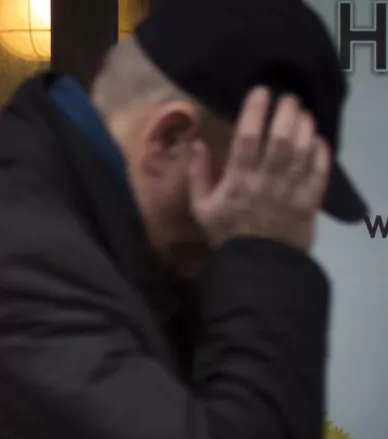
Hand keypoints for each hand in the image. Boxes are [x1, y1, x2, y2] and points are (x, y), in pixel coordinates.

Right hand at [188, 87, 330, 250]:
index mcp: (237, 180)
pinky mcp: (309, 201)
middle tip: (289, 98)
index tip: (261, 91)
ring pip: (302, 151)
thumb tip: (196, 143)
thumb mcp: (200, 207)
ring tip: (304, 114)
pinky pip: (320, 172)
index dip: (255, 112)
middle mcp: (265, 180)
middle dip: (287, 113)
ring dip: (305, 128)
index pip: (247, 139)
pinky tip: (318, 140)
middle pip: (281, 138)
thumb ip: (198, 174)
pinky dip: (322, 152)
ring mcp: (290, 190)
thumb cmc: (226, 233)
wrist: (256, 265)